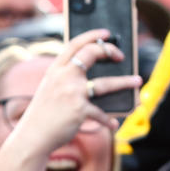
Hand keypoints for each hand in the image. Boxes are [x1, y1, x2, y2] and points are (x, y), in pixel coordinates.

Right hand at [15, 29, 136, 157]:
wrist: (32, 137)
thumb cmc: (42, 115)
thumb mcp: (49, 90)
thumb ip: (66, 80)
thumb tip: (98, 77)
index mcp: (55, 70)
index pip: (75, 44)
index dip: (92, 35)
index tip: (106, 33)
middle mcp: (63, 77)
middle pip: (91, 54)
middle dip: (110, 51)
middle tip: (120, 56)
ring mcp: (72, 93)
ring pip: (106, 83)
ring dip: (125, 82)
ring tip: (137, 81)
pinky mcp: (80, 110)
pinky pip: (101, 113)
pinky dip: (108, 120)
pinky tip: (113, 124)